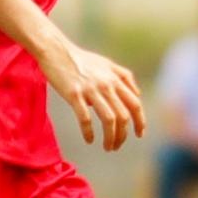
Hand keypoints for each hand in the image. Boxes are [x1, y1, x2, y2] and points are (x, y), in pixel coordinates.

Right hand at [36, 34, 144, 151]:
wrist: (57, 50)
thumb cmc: (81, 59)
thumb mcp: (107, 64)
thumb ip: (124, 77)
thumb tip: (138, 94)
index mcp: (115, 79)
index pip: (135, 104)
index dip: (140, 122)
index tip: (139, 134)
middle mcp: (106, 85)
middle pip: (123, 116)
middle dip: (123, 135)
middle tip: (117, 146)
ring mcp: (91, 90)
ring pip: (109, 120)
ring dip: (110, 138)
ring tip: (108, 147)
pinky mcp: (74, 94)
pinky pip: (85, 118)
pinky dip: (89, 132)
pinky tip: (89, 140)